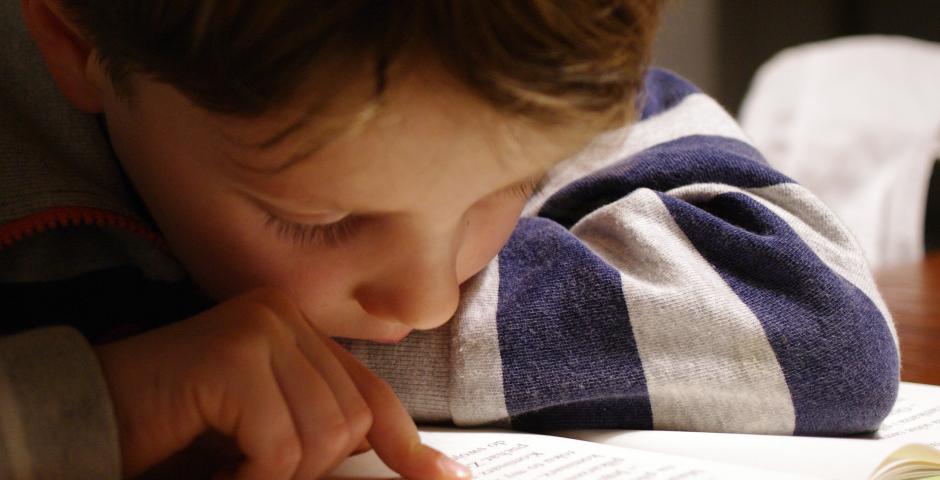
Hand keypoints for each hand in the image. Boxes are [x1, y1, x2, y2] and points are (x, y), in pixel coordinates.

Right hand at [94, 288, 469, 478]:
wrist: (93, 420)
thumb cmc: (178, 434)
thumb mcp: (266, 434)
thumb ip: (319, 435)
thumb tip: (407, 466)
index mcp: (298, 330)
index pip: (368, 390)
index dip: (406, 442)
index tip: (442, 478)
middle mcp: (284, 316)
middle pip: (349, 419)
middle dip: (310, 471)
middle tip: (254, 474)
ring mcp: (261, 327)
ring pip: (322, 434)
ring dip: (277, 477)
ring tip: (232, 471)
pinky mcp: (235, 353)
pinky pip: (279, 445)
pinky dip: (252, 479)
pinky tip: (217, 474)